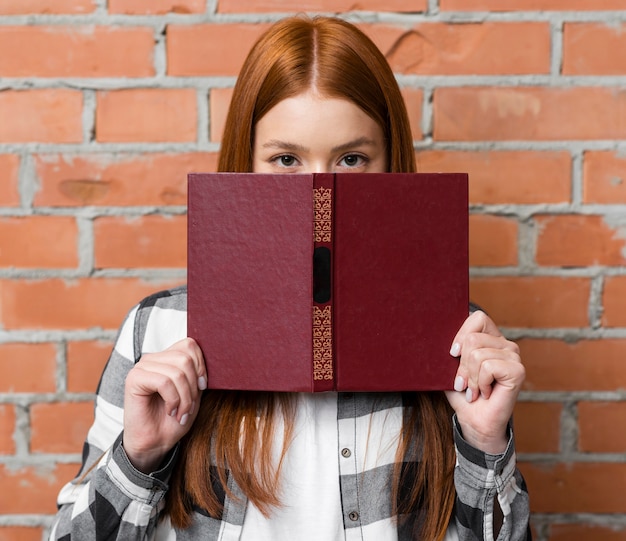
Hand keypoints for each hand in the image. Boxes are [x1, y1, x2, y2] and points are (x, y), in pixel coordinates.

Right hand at [123, 338, 206, 472]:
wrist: (155, 443)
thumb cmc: (174, 419)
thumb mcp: (194, 392)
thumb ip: (198, 373)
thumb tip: (212, 357)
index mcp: (167, 358)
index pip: (189, 345)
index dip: (201, 365)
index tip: (202, 387)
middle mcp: (153, 358)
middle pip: (185, 358)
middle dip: (193, 386)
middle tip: (189, 406)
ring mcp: (142, 367)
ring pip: (177, 371)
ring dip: (185, 397)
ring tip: (181, 412)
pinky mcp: (134, 378)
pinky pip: (164, 382)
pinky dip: (173, 400)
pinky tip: (170, 411)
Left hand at [445, 310, 523, 454]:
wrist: (474, 421)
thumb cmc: (462, 393)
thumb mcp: (451, 367)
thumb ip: (450, 350)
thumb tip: (430, 335)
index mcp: (491, 338)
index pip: (478, 318)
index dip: (461, 334)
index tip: (452, 354)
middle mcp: (505, 344)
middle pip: (473, 338)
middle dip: (462, 365)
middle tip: (464, 382)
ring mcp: (514, 356)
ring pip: (477, 353)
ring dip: (470, 377)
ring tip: (474, 389)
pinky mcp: (517, 371)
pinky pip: (488, 366)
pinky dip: (480, 383)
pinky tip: (485, 393)